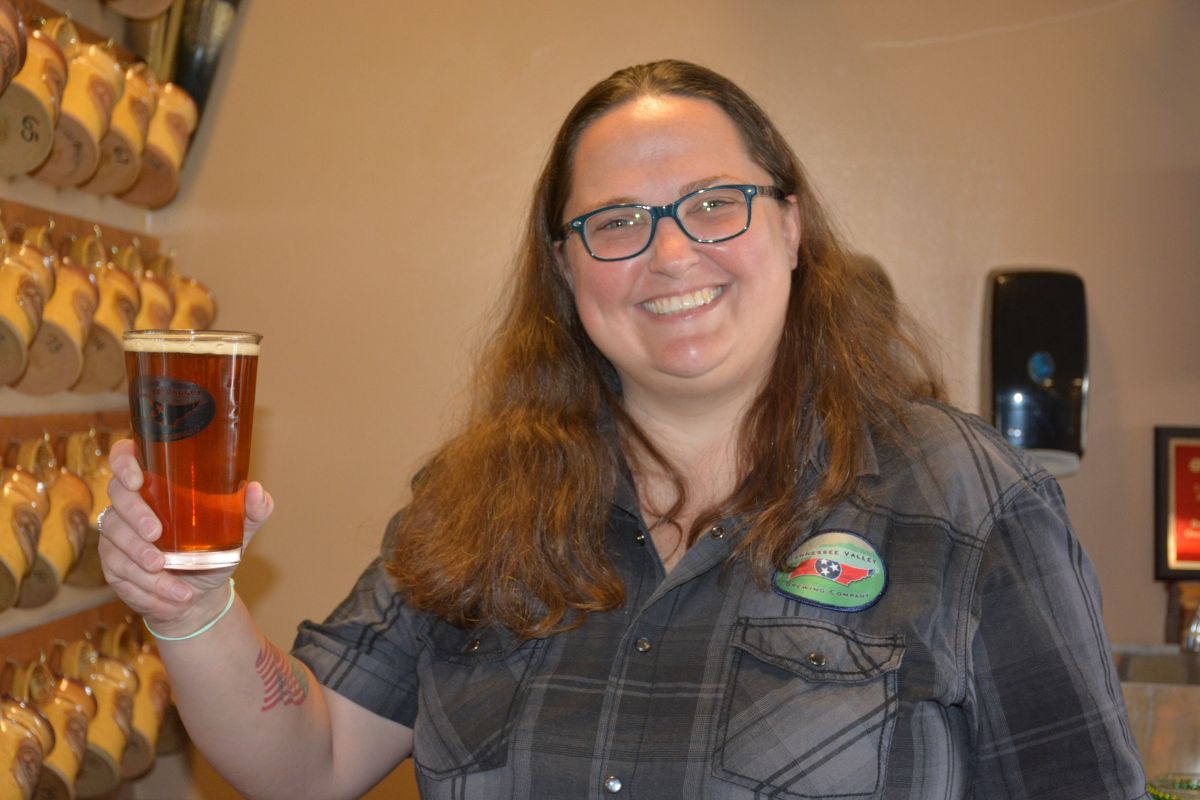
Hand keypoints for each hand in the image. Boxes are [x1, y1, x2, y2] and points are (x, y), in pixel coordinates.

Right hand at [97, 439, 273, 632]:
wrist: (201, 594)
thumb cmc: (216, 550)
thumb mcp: (239, 530)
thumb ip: (252, 510)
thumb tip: (256, 490)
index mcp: (158, 483)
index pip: (126, 456)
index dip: (124, 461)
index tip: (137, 479)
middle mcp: (132, 503)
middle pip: (117, 495)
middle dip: (135, 515)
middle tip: (157, 534)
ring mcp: (118, 533)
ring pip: (115, 536)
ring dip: (140, 556)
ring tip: (168, 570)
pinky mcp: (113, 564)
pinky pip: (118, 569)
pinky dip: (145, 583)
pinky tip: (170, 593)